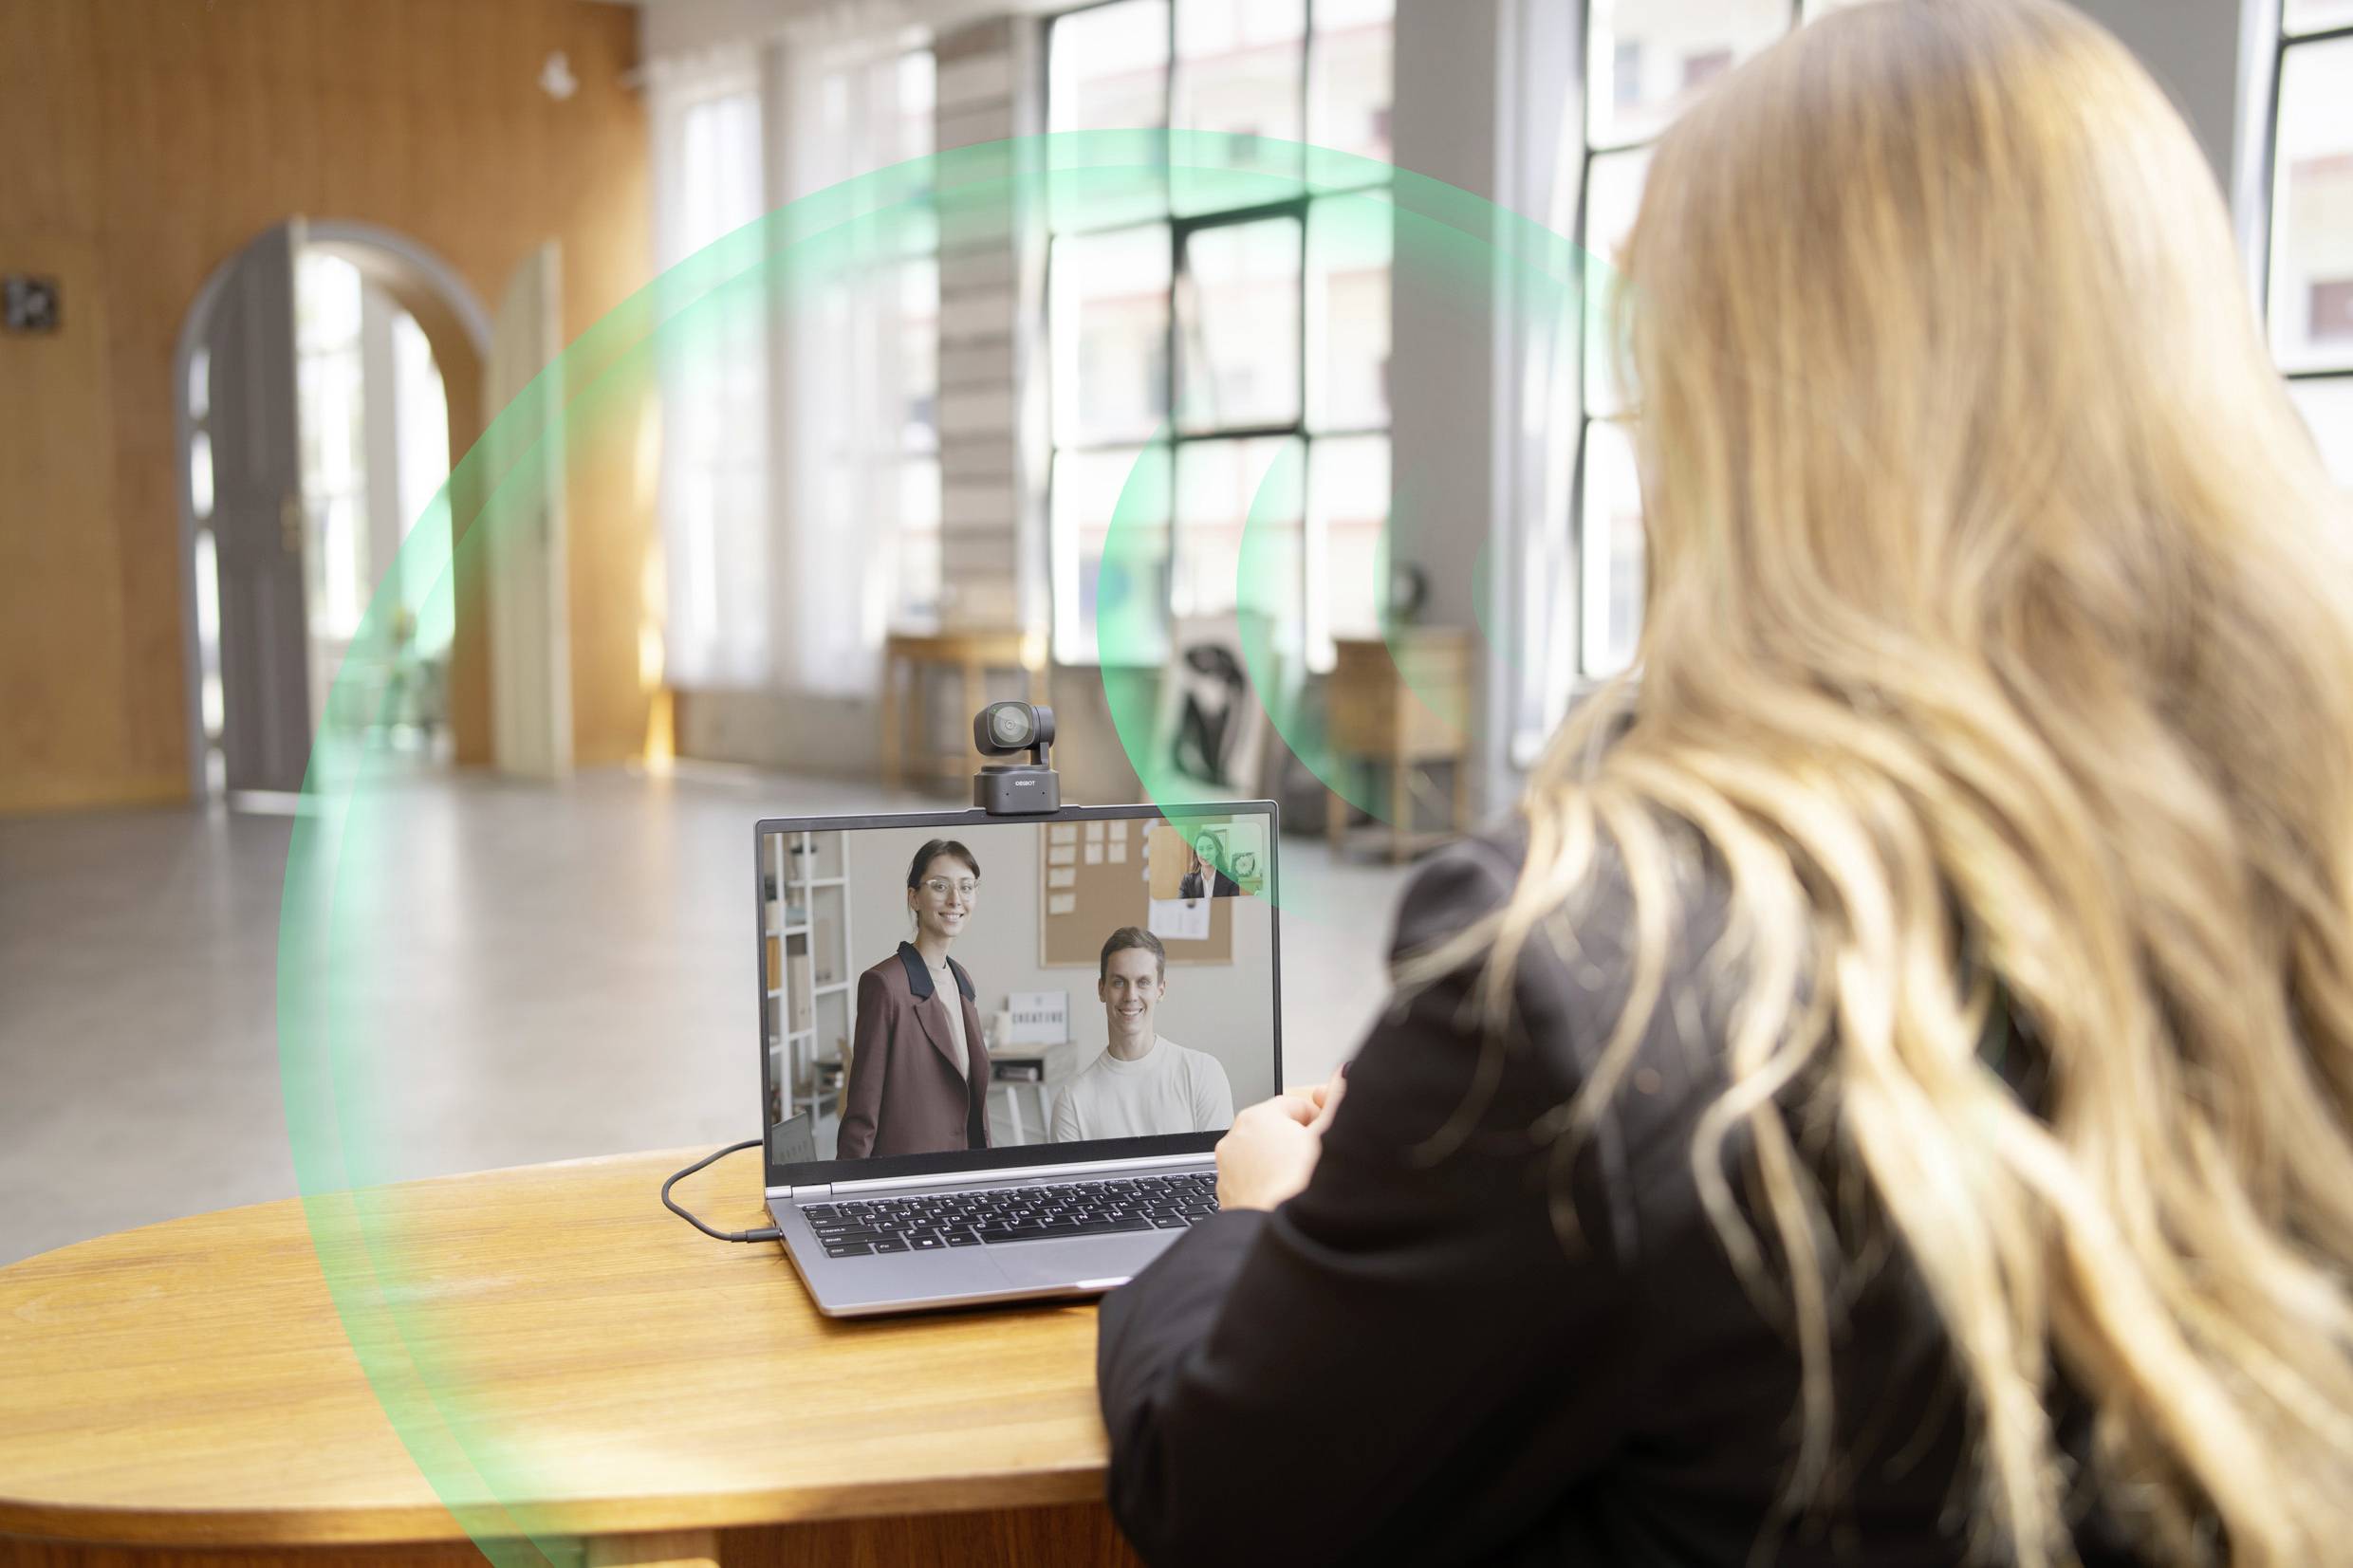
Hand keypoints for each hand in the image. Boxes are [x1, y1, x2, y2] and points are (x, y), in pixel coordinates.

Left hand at [1215, 1064, 1347, 1211]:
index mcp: (1257, 1116)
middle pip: (1276, 1129)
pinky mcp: (1226, 1193)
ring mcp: (1227, 1167)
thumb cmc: (1301, 1185)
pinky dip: (1266, 1184)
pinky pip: (1251, 1179)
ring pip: (1262, 1155)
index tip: (1327, 1137)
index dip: (1318, 1120)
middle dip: (1297, 1141)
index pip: (1295, 1105)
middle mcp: (1235, 1137)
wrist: (1278, 1233)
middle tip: (1317, 1161)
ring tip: (1301, 1180)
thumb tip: (1344, 1070)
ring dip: (1280, 1162)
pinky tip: (1284, 1195)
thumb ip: (1338, 1099)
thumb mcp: (1327, 1136)